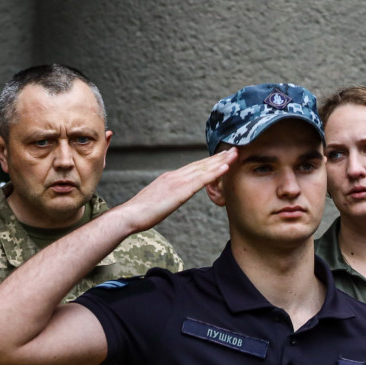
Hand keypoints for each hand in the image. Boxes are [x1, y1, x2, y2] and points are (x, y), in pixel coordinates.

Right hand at [117, 148, 237, 232]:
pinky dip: (215, 172)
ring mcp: (177, 182)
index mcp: (168, 178)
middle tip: (234, 149)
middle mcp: (174, 176)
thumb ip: (165, 197)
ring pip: (203, 168)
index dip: (208, 161)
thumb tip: (169, 200)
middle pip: (200, 164)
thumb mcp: (155, 201)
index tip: (221, 157)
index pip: (192, 168)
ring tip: (235, 153)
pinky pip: (201, 180)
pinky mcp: (180, 191)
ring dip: (221, 160)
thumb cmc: (138, 213)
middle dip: (218, 157)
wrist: (129, 215)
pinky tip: (226, 167)